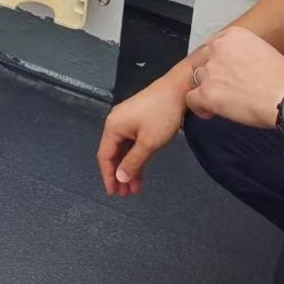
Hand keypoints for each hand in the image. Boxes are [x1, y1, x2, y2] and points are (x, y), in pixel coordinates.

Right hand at [96, 72, 189, 196]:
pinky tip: (140, 171)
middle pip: (113, 154)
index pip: (104, 156)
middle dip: (119, 174)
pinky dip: (135, 157)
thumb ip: (133, 162)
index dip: (108, 176)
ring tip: (134, 188)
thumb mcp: (148, 142)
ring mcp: (126, 121)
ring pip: (123, 150)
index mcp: (113, 126)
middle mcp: (116, 123)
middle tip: (124, 194)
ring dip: (128, 168)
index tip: (113, 192)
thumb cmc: (163, 113)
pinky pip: (131, 143)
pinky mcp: (137, 120)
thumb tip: (120, 177)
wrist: (178, 90)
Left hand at [184, 26, 283, 128]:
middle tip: (222, 87)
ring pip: (196, 79)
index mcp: (233, 35)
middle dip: (209, 74)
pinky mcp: (207, 93)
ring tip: (220, 101)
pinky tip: (211, 112)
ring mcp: (211, 70)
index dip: (215, 61)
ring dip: (206, 90)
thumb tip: (240, 66)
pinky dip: (199, 107)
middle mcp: (218, 48)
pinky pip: (191, 99)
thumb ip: (245, 54)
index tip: (223, 72)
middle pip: (201, 61)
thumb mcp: (266, 51)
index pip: (212, 46)